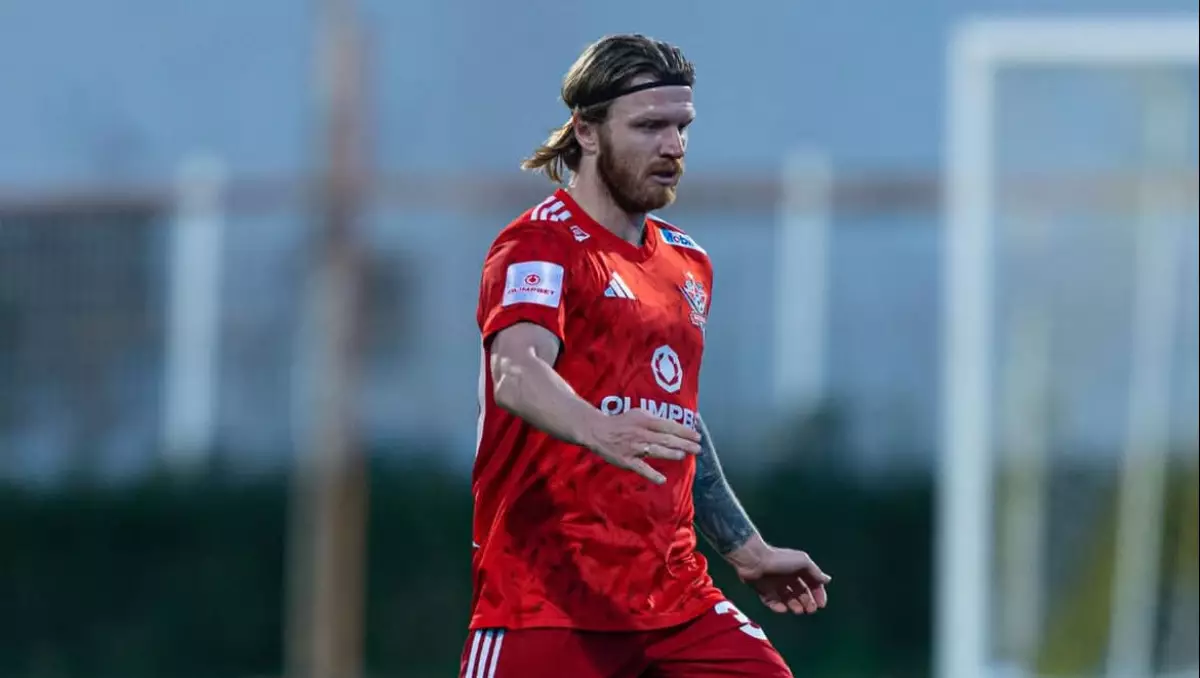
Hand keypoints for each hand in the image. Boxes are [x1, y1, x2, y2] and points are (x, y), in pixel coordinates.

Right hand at [582, 408, 701, 484]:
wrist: (598, 431)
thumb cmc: (621, 422)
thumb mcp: (638, 414)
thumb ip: (654, 420)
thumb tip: (673, 426)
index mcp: (646, 421)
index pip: (669, 426)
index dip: (684, 431)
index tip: (697, 436)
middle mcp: (642, 433)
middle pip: (666, 439)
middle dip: (684, 443)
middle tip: (698, 448)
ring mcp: (634, 448)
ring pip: (656, 451)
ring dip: (671, 453)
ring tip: (683, 456)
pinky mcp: (627, 460)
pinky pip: (641, 468)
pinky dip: (651, 474)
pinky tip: (662, 480)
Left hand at [729, 540, 830, 614]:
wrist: (753, 560)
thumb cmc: (780, 560)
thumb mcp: (802, 562)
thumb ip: (815, 572)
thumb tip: (828, 580)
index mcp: (798, 568)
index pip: (812, 583)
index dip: (818, 593)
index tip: (821, 605)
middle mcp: (787, 577)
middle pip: (800, 592)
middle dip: (807, 602)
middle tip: (810, 610)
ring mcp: (775, 584)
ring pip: (787, 599)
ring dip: (794, 605)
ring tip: (798, 610)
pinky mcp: (763, 591)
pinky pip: (773, 602)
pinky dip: (778, 607)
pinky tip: (783, 608)